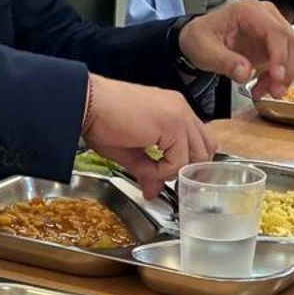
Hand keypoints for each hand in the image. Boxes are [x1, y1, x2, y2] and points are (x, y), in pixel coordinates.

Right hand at [82, 78, 213, 196]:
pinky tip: (144, 165)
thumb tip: (152, 191)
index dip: (188, 162)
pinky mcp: (172, 125)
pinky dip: (162, 171)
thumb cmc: (102, 119)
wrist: (88, 103)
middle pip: (205, 149)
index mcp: (174, 109)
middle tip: (167, 181)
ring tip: (150, 171)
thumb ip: (148, 170)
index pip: (199, 140)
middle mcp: (181, 109)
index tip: (171, 176)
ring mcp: (179, 115)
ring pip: (196, 157)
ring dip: (174, 171)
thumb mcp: (131, 151)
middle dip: (187, 170)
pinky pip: (178, 161)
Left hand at [178, 0, 293, 99]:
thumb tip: (245, 73)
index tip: (277, 76)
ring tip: (266, 92)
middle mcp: (265, 15)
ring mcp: (271, 28)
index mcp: (248, 11)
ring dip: (284, 76)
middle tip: (274, 91)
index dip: (280, 54)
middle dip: (286, 69)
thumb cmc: (200, 38)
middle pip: (290, 41)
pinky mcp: (272, 43)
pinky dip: (279, 77)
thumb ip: (224, 61)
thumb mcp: (203, 50)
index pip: (275, 31)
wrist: (198, 39)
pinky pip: (285, 61)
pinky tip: (264, 87)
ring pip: (292, 52)